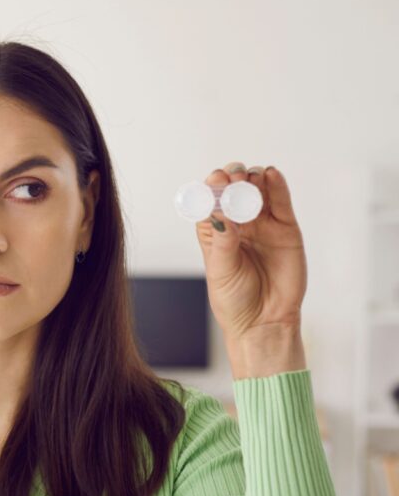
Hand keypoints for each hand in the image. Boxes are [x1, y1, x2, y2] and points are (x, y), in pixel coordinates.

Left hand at [194, 162, 306, 341]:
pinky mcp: (286, 228)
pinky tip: (271, 173)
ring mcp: (262, 224)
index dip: (212, 187)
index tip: (214, 179)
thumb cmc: (234, 300)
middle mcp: (238, 224)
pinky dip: (277, 185)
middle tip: (232, 176)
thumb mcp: (222, 269)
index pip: (210, 201)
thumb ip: (224, 240)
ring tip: (249, 176)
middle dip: (233, 178)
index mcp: (214, 231)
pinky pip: (282, 202)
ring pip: (258, 191)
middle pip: (234, 190)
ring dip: (253, 177)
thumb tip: (219, 211)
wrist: (264, 322)